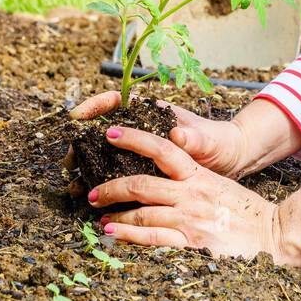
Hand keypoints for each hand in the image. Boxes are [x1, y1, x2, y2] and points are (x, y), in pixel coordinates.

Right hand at [69, 90, 251, 178]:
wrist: (231, 162)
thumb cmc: (220, 144)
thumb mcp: (210, 141)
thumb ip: (195, 138)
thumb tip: (179, 134)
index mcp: (154, 114)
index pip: (117, 101)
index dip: (94, 105)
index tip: (77, 117)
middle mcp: (143, 131)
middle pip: (102, 131)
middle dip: (81, 145)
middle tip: (69, 161)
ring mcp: (141, 153)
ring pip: (105, 156)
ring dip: (87, 169)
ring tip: (75, 185)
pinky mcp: (144, 173)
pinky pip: (116, 177)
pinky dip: (102, 186)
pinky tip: (93, 200)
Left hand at [86, 124, 300, 264]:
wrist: (274, 235)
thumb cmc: (246, 212)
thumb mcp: (219, 186)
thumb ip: (192, 180)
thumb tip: (162, 177)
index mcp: (199, 175)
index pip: (162, 149)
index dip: (134, 138)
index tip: (110, 134)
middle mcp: (191, 194)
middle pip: (142, 183)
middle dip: (112, 186)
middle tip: (92, 190)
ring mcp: (190, 218)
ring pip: (142, 211)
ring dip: (115, 213)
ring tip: (99, 215)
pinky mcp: (192, 243)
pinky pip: (153, 237)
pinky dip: (129, 234)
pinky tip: (112, 233)